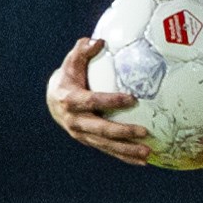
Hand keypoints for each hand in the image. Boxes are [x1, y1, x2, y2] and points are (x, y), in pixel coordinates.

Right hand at [46, 37, 152, 164]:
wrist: (53, 101)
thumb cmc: (69, 76)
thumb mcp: (72, 62)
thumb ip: (83, 50)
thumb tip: (99, 40)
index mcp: (70, 101)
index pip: (93, 101)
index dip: (111, 101)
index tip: (132, 99)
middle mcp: (75, 121)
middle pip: (101, 129)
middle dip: (123, 132)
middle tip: (144, 132)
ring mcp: (82, 135)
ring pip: (106, 145)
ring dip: (127, 150)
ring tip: (148, 153)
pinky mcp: (89, 142)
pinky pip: (109, 150)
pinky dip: (125, 156)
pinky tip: (143, 161)